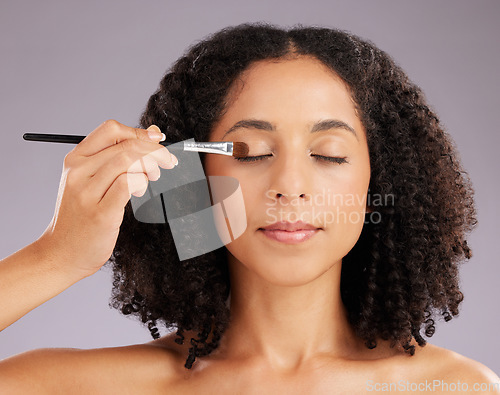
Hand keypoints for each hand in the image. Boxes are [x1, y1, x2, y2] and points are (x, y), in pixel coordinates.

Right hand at [37, 119, 177, 277]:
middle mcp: (78, 172)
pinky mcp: (101, 213)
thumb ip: (116, 158)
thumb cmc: (82, 216)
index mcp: (75, 159)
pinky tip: (141, 191)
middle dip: (155, 151)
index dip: (140, 132)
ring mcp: (87, 192)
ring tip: (154, 177)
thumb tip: (153, 134)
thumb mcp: (91, 181)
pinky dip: (142, 183)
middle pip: (126, 146)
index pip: (111, 130)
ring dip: (151, 166)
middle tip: (167, 162)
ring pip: (128, 161)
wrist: (62, 252)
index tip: (157, 140)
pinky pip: (128, 184)